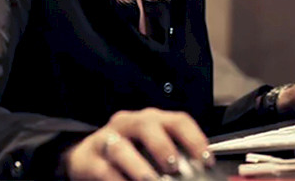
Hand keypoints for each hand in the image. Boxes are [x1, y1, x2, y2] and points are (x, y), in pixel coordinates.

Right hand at [62, 108, 214, 180]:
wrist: (87, 156)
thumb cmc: (130, 152)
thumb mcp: (152, 148)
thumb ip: (175, 156)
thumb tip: (202, 170)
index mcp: (153, 120)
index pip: (177, 120)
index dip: (195, 139)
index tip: (207, 160)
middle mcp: (130, 123)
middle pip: (146, 125)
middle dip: (162, 146)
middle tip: (174, 166)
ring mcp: (107, 138)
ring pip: (120, 147)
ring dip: (137, 166)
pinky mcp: (89, 158)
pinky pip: (103, 170)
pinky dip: (117, 180)